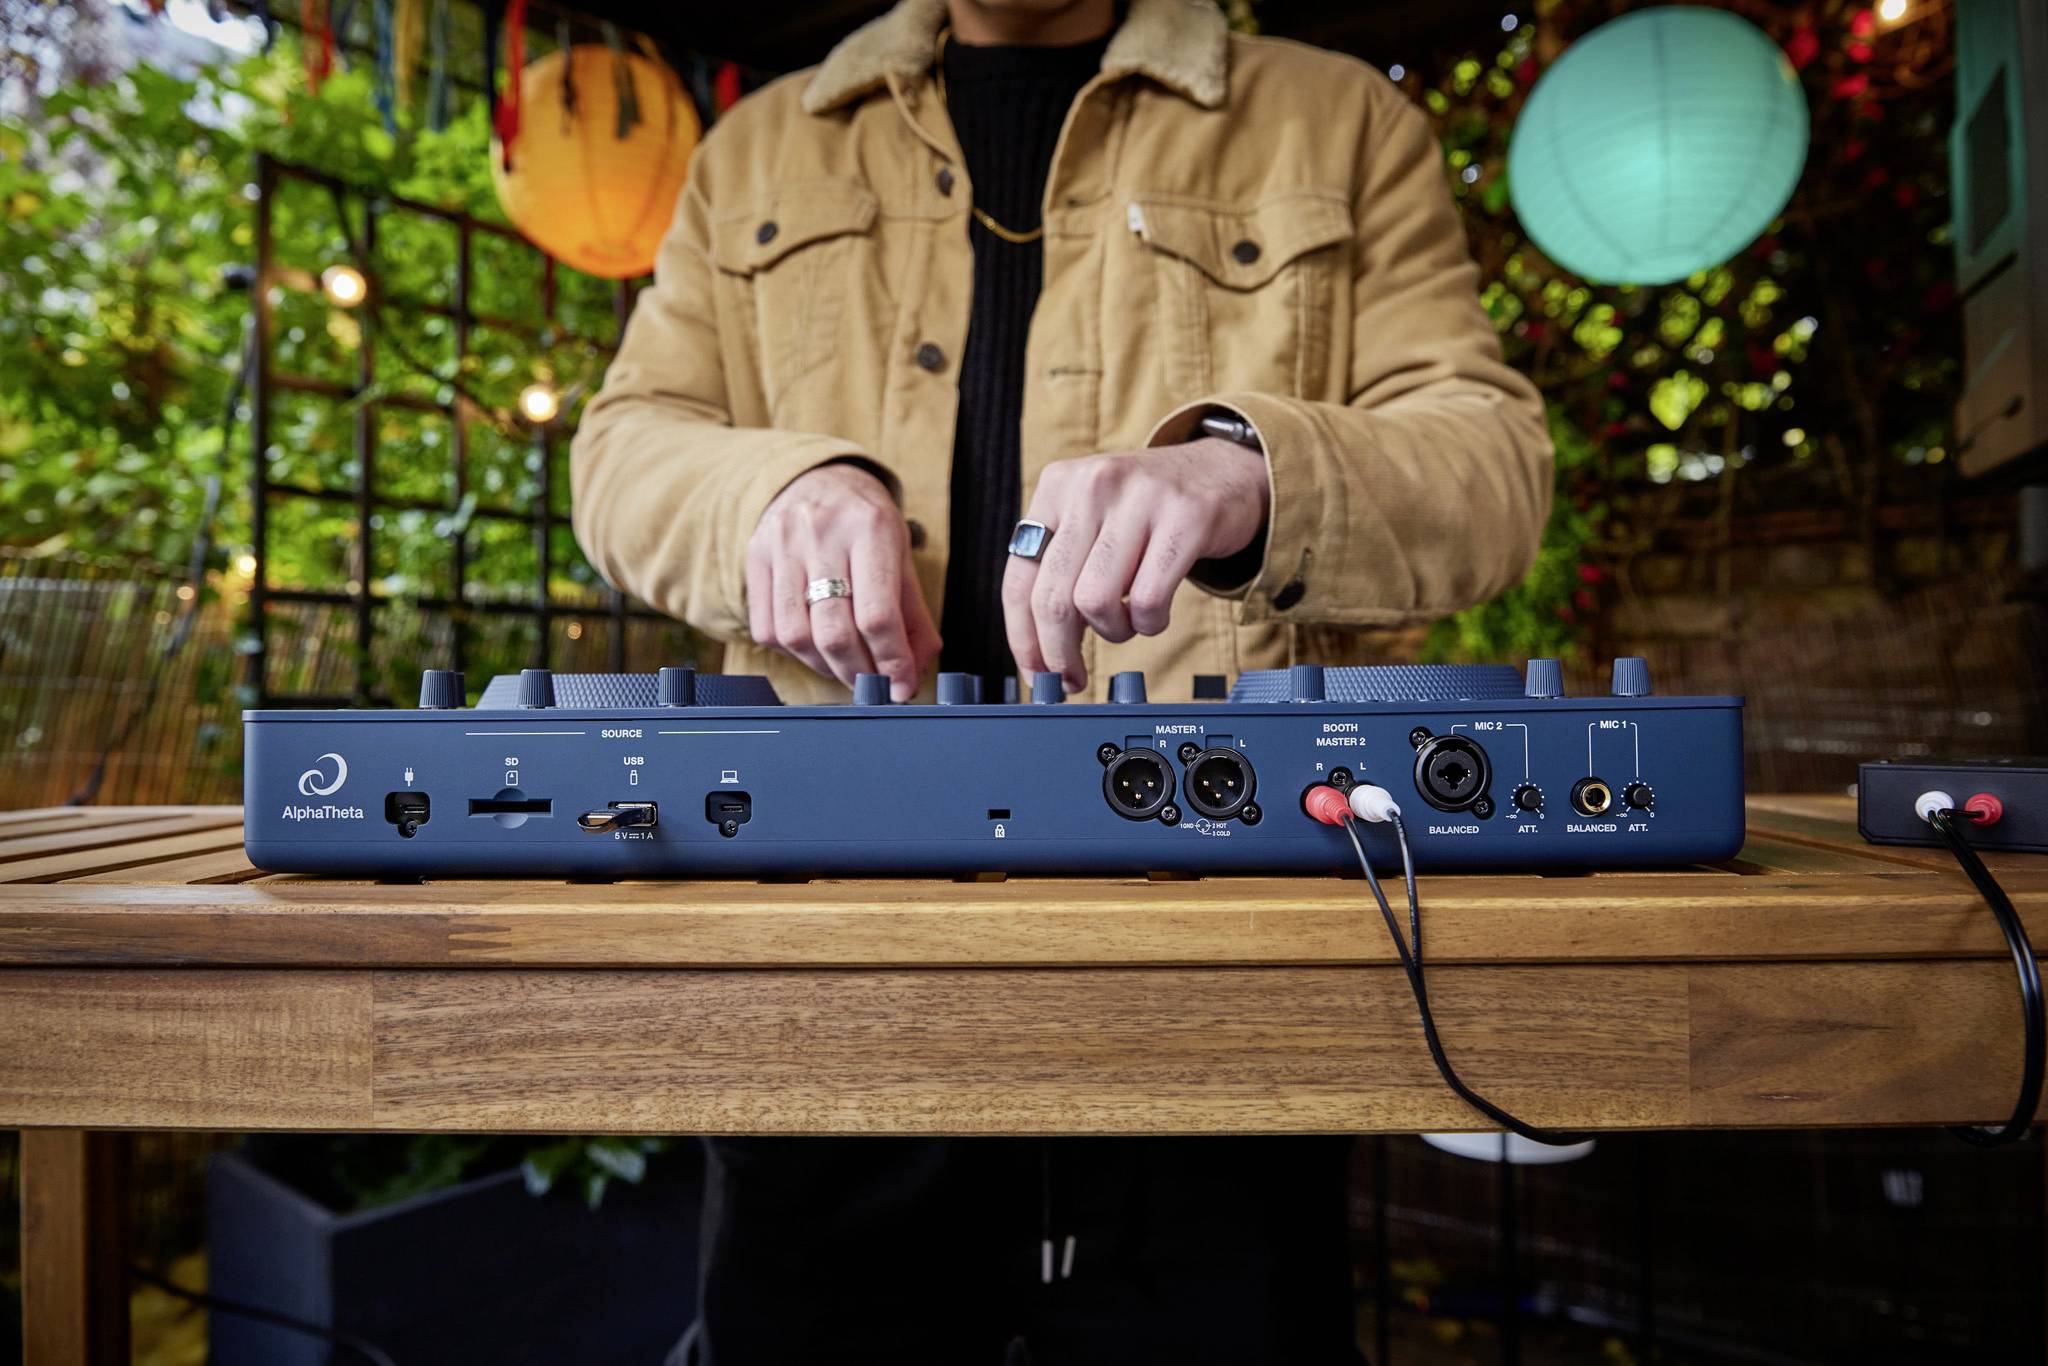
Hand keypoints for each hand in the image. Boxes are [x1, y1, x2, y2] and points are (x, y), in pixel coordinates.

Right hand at [746, 462, 940, 699]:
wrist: (818, 478)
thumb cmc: (866, 522)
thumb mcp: (901, 555)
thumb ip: (913, 614)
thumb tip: (916, 670)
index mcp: (870, 528)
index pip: (877, 615)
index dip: (891, 661)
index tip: (901, 687)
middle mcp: (822, 533)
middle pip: (834, 632)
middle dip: (858, 672)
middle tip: (874, 684)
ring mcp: (782, 545)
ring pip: (796, 635)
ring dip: (825, 667)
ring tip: (845, 667)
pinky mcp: (755, 558)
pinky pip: (767, 628)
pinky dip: (794, 652)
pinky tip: (814, 646)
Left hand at [1002, 437, 1269, 692]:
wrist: (1223, 472)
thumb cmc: (1147, 511)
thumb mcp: (1091, 519)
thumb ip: (1058, 570)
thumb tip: (1038, 654)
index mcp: (1056, 485)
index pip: (1019, 578)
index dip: (1023, 639)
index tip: (1037, 674)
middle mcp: (1092, 485)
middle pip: (1053, 598)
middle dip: (1060, 653)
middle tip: (1074, 677)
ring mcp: (1140, 498)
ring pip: (1095, 602)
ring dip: (1112, 632)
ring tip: (1128, 622)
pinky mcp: (1185, 518)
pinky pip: (1148, 600)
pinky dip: (1149, 624)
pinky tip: (1155, 614)